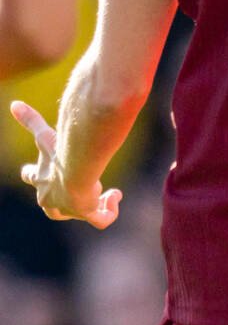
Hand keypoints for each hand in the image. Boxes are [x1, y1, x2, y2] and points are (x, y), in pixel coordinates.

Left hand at [11, 100, 121, 228]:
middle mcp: (51, 199)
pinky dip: (110, 210)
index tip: (45, 170)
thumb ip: (30, 120)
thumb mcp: (44, 135)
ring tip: (107, 192)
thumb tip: (14, 104)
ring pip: (78, 213)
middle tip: (81, 190)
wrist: (75, 168)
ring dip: (93, 203)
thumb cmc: (59, 153)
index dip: (37, 176)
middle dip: (63, 201)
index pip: (32, 179)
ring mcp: (69, 209)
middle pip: (51, 207)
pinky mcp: (87, 214)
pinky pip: (101, 220)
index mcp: (40, 181)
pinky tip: (116, 196)